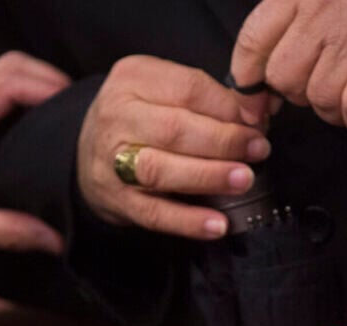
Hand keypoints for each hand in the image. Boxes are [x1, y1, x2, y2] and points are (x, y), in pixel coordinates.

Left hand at [0, 52, 70, 260]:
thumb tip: (58, 241)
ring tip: (72, 110)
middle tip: (83, 109)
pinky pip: (3, 84)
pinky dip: (30, 89)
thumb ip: (11, 233)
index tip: (78, 110)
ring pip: (8, 69)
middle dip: (51, 78)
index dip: (46, 89)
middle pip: (11, 66)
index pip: (6, 85)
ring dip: (42, 80)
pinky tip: (51, 115)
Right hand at [78, 55, 271, 239]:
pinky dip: (187, 221)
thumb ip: (208, 96)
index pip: (188, 89)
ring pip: (161, 170)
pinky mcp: (117, 200)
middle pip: (174, 129)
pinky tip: (217, 224)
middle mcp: (116, 118)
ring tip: (243, 179)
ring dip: (208, 176)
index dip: (228, 107)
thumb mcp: (164, 89)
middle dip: (223, 141)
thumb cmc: (141, 117)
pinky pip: (154, 213)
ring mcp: (112, 162)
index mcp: (132, 80)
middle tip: (257, 150)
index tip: (258, 121)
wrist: (86, 152)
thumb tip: (259, 112)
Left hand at [230, 0, 346, 136]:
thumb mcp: (329, 4)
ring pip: (318, 97)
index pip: (251, 40)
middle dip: (301, 97)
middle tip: (327, 93)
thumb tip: (259, 91)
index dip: (247, 82)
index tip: (256, 105)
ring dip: (335, 112)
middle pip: (283, 77)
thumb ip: (292, 34)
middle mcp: (320, 6)